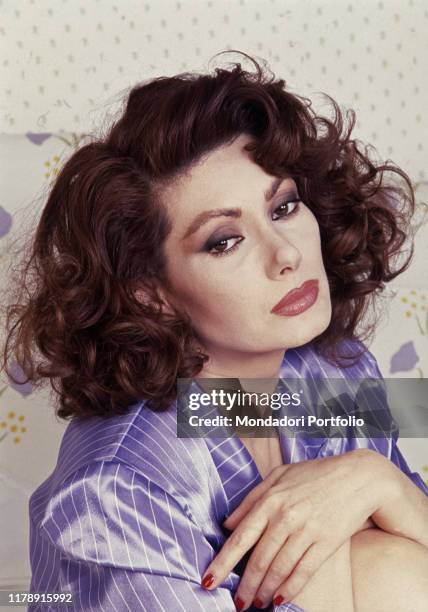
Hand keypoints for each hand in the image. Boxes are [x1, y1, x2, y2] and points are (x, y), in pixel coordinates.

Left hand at [201, 448, 391, 609]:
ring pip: (279, 569)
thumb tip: (227, 523)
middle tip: (236, 603)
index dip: (222, 562)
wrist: (358, 476)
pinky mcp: (326, 542)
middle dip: (244, 585)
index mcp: (270, 499)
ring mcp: (306, 530)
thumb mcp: (278, 476)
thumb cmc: (314, 474)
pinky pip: (304, 571)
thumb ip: (251, 498)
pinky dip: (290, 588)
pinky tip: (279, 599)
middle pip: (258, 559)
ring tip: (256, 603)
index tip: (208, 580)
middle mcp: (285, 516)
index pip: (240, 537)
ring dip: (264, 590)